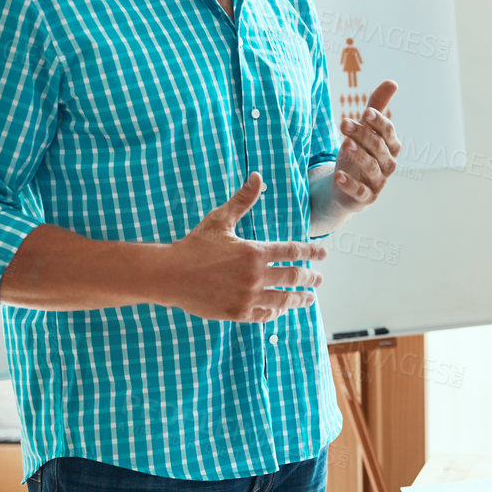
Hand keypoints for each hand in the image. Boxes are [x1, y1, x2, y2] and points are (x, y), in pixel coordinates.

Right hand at [161, 172, 326, 322]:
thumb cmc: (194, 245)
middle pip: (294, 277)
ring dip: (299, 299)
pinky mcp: (236, 313)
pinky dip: (275, 312)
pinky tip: (280, 310)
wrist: (168, 275)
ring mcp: (247, 296)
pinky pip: (264, 315)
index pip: (294, 251)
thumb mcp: (219, 220)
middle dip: (310, 278)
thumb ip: (242, 201)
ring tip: (308, 298)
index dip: (312, 252)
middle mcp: (255, 275)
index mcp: (255, 252)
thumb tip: (257, 176)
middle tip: (319, 279)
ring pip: (283, 300)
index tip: (323, 254)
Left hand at [332, 79, 401, 209]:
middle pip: (379, 148)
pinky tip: (339, 177)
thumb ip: (376, 108)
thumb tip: (392, 82)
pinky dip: (351, 185)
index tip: (366, 112)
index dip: (379, 123)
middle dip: (362, 135)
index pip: (389, 132)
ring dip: (359, 155)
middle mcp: (388, 164)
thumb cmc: (357, 154)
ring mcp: (378, 182)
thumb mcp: (364, 131)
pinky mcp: (366, 198)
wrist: (343, 187)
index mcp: (390, 146)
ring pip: (372, 167)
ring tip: (344, 144)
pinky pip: (361, 192)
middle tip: (344, 123)